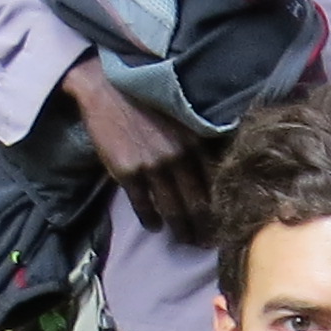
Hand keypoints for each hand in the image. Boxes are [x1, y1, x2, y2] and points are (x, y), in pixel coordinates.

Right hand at [64, 61, 209, 240]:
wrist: (107, 87)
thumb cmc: (147, 99)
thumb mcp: (182, 118)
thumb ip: (197, 143)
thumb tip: (213, 170)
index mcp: (196, 143)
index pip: (214, 186)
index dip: (219, 209)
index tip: (223, 223)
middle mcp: (178, 157)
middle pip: (197, 204)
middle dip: (203, 228)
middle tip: (206, 243)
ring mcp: (152, 166)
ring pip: (172, 209)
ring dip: (180, 229)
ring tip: (184, 240)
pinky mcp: (127, 172)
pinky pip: (143, 204)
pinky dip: (150, 219)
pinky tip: (154, 226)